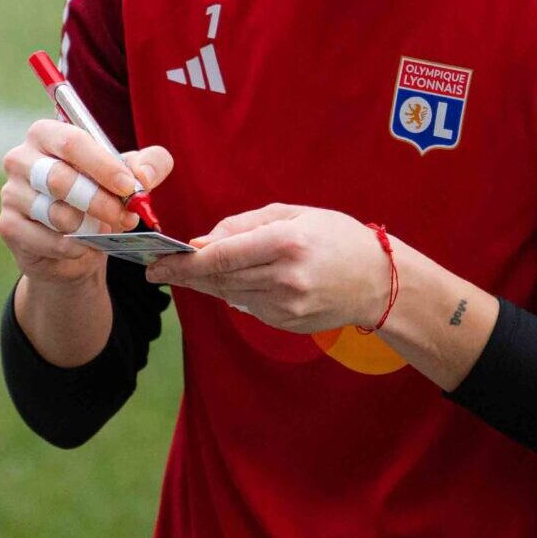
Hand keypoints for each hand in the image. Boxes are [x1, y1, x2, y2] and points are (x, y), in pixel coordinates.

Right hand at [0, 120, 172, 285]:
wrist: (73, 244)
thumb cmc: (99, 197)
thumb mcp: (128, 177)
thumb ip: (149, 165)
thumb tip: (145, 176)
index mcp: (47, 134)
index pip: (71, 142)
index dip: (103, 166)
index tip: (129, 187)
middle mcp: (20, 158)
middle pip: (60, 179)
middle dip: (100, 202)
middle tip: (126, 217)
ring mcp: (10, 193)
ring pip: (55, 213)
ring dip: (89, 227)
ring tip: (105, 230)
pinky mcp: (8, 226)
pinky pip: (47, 240)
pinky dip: (74, 247)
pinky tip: (84, 246)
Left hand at [147, 204, 389, 333]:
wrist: (379, 281)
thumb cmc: (337, 237)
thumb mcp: (295, 214)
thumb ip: (245, 224)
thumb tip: (204, 240)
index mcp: (286, 243)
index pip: (221, 256)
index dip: (184, 262)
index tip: (157, 264)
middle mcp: (285, 278)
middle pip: (219, 279)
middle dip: (186, 275)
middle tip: (158, 271)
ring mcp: (287, 306)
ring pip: (230, 294)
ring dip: (209, 284)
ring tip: (192, 273)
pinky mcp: (288, 323)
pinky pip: (249, 306)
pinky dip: (237, 293)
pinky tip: (236, 282)